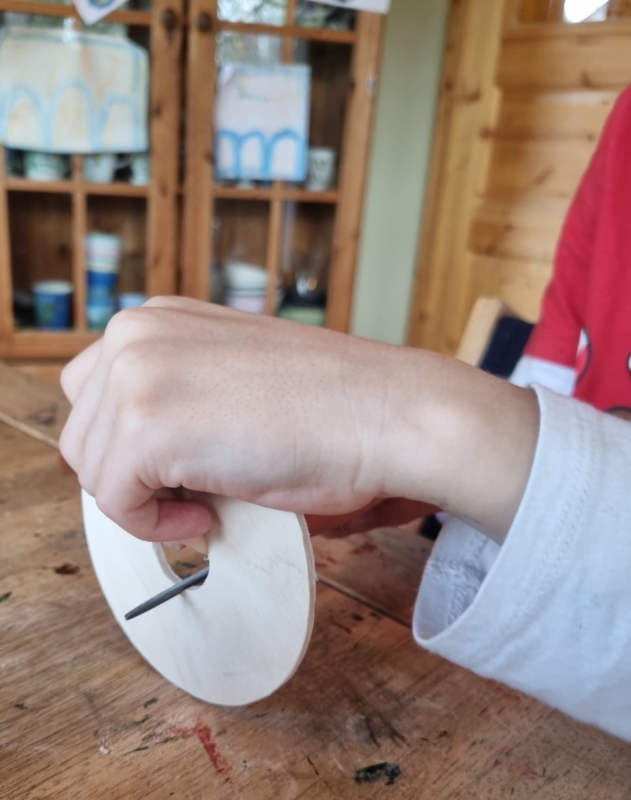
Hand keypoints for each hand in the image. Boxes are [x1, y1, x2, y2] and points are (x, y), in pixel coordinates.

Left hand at [60, 296, 538, 544]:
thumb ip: (181, 395)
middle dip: (130, 475)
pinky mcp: (147, 427)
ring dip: (145, 500)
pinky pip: (114, 501)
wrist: (387, 414)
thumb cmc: (330, 407)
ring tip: (209, 502)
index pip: (95, 395)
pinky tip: (208, 514)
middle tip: (192, 492)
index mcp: (159, 318)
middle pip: (83, 433)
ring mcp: (138, 374)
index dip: (129, 446)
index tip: (176, 473)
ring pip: (93, 470)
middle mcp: (137, 332)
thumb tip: (142, 457)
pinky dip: (154, 525)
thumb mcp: (233, 378)